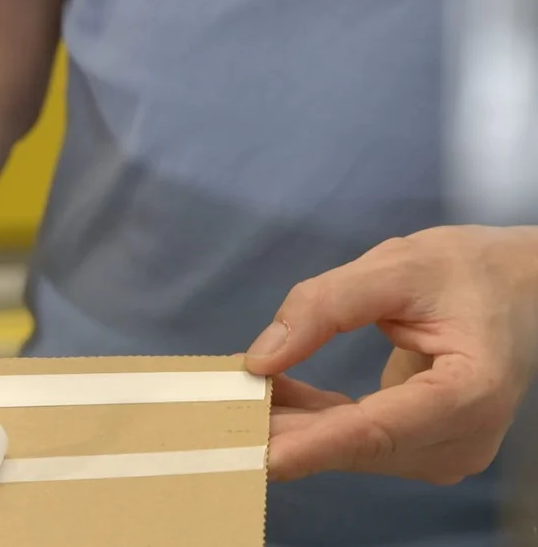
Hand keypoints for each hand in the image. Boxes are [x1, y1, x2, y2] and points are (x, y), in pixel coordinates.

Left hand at [244, 225, 537, 483]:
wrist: (517, 288)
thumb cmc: (466, 271)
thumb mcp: (395, 268)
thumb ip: (325, 306)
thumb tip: (260, 360)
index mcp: (471, 392)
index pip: (380, 429)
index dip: (316, 444)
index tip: (261, 455)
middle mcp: (462, 436)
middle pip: (359, 445)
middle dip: (286, 433)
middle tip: (215, 420)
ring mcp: (444, 448)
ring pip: (352, 447)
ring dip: (292, 426)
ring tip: (229, 400)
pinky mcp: (423, 445)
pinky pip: (356, 438)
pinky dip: (312, 419)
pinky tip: (267, 396)